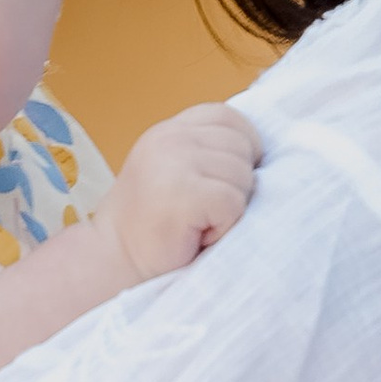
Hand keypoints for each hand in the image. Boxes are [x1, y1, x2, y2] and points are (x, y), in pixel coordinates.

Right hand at [102, 102, 260, 283]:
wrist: (115, 263)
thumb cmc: (156, 227)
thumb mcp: (178, 172)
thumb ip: (208, 152)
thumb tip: (266, 155)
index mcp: (171, 130)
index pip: (230, 118)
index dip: (240, 151)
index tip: (219, 183)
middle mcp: (170, 138)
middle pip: (243, 147)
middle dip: (236, 184)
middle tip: (201, 211)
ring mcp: (174, 162)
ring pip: (243, 176)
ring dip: (230, 209)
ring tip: (197, 222)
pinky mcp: (183, 192)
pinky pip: (234, 202)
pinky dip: (223, 226)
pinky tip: (197, 234)